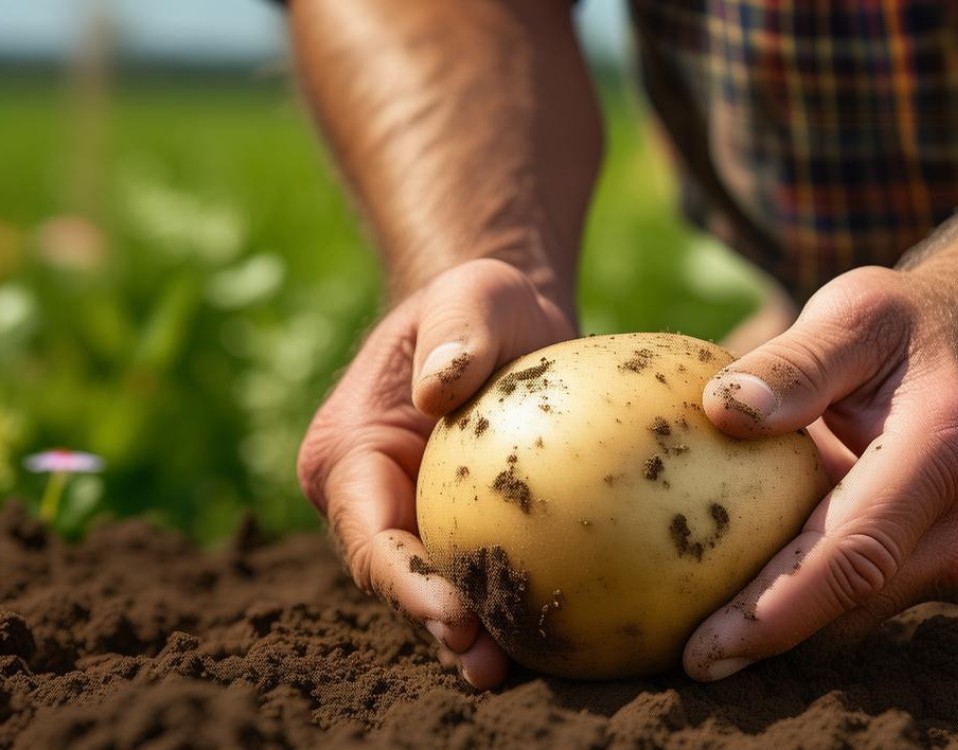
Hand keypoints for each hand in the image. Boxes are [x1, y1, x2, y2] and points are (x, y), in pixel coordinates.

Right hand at [297, 259, 573, 688]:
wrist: (506, 321)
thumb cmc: (481, 302)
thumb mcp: (473, 295)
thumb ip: (457, 333)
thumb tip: (441, 390)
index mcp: (348, 454)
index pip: (367, 529)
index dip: (402, 578)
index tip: (450, 610)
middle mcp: (368, 499)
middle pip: (392, 575)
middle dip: (432, 622)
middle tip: (482, 657)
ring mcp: (411, 518)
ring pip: (430, 586)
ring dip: (464, 632)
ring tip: (502, 669)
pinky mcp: (457, 527)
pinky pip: (475, 571)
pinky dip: (501, 605)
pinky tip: (545, 635)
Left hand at [684, 265, 957, 679]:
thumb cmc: (905, 328)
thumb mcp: (853, 314)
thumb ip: (795, 361)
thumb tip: (721, 410)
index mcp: (939, 454)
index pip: (853, 555)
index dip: (776, 612)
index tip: (702, 652)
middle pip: (849, 608)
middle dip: (763, 645)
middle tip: (668, 663)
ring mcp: (952, 556)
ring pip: (851, 619)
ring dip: (776, 634)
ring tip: (685, 647)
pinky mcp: (929, 571)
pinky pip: (854, 602)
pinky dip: (795, 610)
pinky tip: (724, 610)